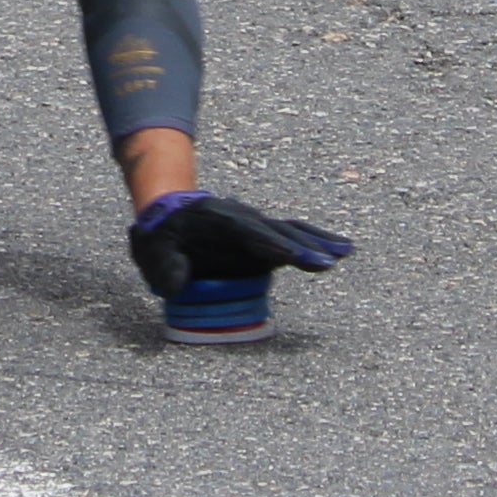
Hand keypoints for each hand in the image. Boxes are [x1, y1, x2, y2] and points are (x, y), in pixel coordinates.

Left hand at [127, 188, 349, 345]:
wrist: (167, 210)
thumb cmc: (160, 235)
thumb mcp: (150, 250)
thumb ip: (163, 267)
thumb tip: (177, 286)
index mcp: (218, 220)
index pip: (249, 232)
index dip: (272, 244)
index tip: (295, 255)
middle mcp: (243, 219)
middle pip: (277, 232)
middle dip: (303, 246)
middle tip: (329, 262)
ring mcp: (255, 227)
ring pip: (291, 231)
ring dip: (317, 242)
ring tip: (346, 251)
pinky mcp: (262, 238)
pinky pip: (293, 238)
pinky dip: (316, 244)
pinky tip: (340, 251)